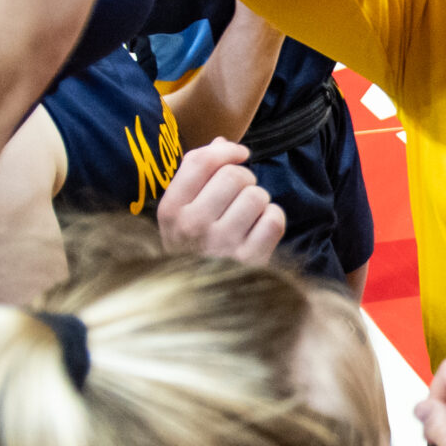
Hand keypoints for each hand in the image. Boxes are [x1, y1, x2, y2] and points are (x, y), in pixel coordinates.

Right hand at [154, 137, 285, 261]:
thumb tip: (223, 141)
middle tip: (241, 197)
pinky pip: (274, 219)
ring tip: (248, 218)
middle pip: (234, 175)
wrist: (201, 303)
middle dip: (246, 180)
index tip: (240, 154)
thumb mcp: (182, 214)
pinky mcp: (250, 261)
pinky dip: (273, 220)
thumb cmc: (193, 249)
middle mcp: (192, 226)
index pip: (200, 162)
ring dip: (259, 202)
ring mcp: (221, 245)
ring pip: (257, 196)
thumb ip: (197, 175)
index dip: (227, 150)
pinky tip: (260, 231)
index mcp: (171, 210)